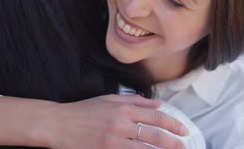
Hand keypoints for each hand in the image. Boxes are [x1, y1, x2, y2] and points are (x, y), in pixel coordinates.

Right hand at [41, 94, 187, 148]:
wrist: (59, 123)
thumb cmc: (84, 110)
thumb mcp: (110, 99)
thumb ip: (136, 101)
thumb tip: (158, 105)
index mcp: (124, 108)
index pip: (156, 118)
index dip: (173, 125)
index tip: (184, 131)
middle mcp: (121, 124)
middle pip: (155, 136)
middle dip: (174, 144)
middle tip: (184, 148)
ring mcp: (113, 140)